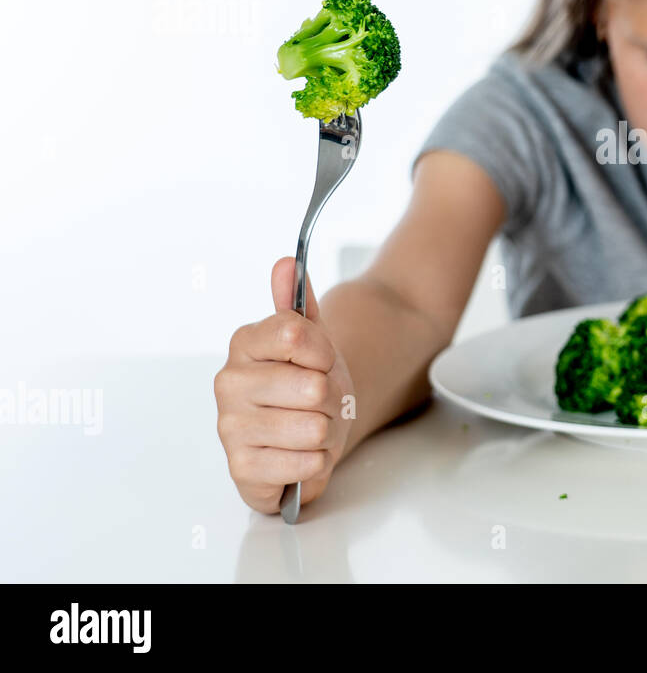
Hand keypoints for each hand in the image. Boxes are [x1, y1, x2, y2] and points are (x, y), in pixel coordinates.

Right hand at [214, 257, 355, 513]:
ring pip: (312, 426)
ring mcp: (231, 428)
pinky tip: (301, 454)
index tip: (320, 359)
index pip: (297, 334)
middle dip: (330, 397)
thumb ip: (298, 301)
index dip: (323, 351)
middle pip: (313, 387)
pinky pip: (304, 463)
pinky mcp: (242, 469)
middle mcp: (229, 383)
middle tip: (318, 401)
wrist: (308, 433)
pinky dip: (315, 461)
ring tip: (311, 427)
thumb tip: (287, 263)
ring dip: (325, 431)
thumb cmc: (307, 383)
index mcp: (245, 343)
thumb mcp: (312, 338)